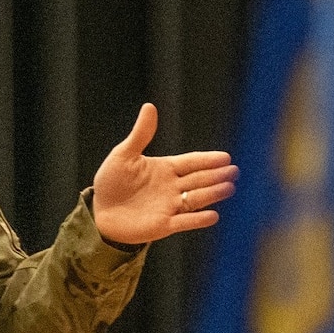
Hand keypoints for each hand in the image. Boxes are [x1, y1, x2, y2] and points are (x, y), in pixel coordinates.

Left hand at [91, 104, 237, 245]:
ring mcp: (169, 207)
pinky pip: (184, 222)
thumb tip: (150, 107)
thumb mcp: (123, 155)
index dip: (208, 160)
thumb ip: (140, 134)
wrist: (100, 213)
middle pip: (198, 180)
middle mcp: (171, 187)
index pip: (191, 162)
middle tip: (234, 171)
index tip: (225, 157)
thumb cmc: (111, 183)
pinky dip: (198, 220)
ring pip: (196, 199)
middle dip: (216, 175)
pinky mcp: (163, 225)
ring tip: (229, 188)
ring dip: (212, 194)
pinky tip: (213, 215)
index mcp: (165, 169)